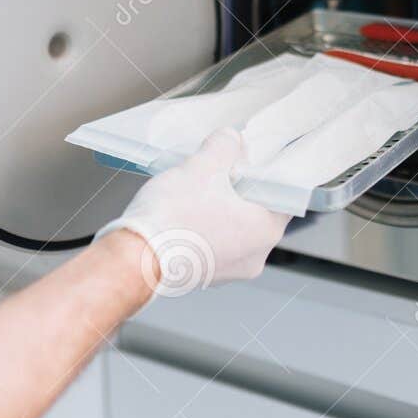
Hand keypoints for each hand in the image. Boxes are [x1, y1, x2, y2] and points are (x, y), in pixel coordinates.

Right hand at [100, 129, 290, 296]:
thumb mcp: (203, 166)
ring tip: (195, 192)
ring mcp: (229, 271)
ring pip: (234, 229)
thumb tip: (231, 140)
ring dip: (219, 209)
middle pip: (257, 212)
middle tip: (218, 172)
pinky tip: (184, 213)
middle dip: (238, 190)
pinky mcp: (204, 276)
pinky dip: (204, 228)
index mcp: (265, 231)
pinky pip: (213, 245)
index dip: (266, 174)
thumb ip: (224, 146)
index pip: (284, 196)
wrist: (134, 260)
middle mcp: (254, 257)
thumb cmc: (171, 220)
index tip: (251, 162)